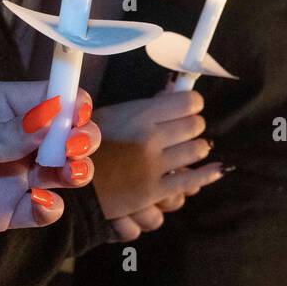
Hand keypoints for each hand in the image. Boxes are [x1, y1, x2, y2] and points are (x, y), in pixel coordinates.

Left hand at [0, 83, 99, 237]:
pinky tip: (40, 204)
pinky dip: (50, 208)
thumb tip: (48, 120)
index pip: (48, 95)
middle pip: (66, 132)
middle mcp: (15, 137)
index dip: (69, 102)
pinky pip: (43, 208)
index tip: (77, 115)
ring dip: (74, 170)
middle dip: (80, 138)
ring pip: (63, 168)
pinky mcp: (10, 209)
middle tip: (74, 148)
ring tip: (68, 174)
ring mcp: (15, 173)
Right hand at [91, 90, 225, 240]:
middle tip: (184, 131)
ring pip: (197, 151)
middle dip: (192, 127)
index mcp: (139, 115)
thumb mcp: (110, 116)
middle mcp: (151, 138)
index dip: (192, 103)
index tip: (190, 106)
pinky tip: (216, 168)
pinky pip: (192, 180)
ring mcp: (155, 166)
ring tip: (187, 150)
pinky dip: (208, 173)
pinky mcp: (156, 192)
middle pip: (196, 125)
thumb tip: (171, 93)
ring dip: (196, 149)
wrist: (70, 187)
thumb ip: (143, 108)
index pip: (189, 102)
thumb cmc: (85, 146)